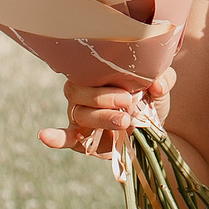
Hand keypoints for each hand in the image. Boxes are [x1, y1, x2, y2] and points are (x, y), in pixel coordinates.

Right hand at [37, 69, 170, 157]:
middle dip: (101, 97)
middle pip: (77, 91)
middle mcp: (84, 94)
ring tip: (124, 121)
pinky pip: (64, 137)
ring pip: (79, 114)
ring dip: (100, 117)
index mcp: (98, 75)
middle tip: (127, 102)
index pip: (87, 69)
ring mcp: (80, 116)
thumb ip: (163, 78)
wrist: (153, 131)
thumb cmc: (149, 100)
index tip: (127, 88)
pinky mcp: (81, 139)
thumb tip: (158, 84)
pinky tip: (45, 136)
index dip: (103, 78)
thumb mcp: (160, 87)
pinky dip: (55, 137)